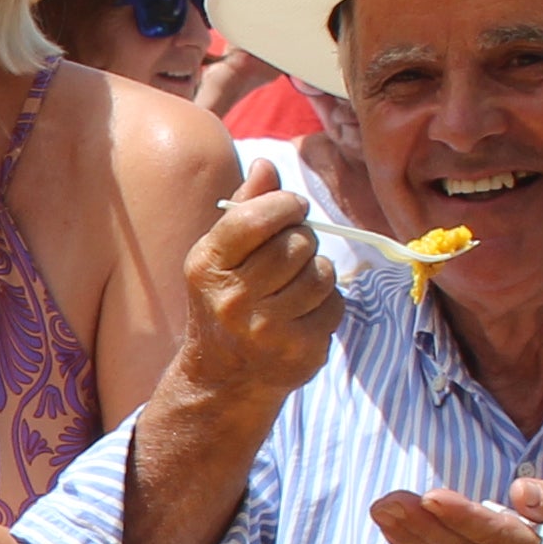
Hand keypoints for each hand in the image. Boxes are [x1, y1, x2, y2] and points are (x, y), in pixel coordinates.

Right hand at [174, 157, 338, 407]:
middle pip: (297, 242)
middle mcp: (233, 298)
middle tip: (291, 255)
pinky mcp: (299, 350)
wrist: (224, 378)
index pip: (255, 216)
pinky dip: (327, 303)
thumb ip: (245, 208)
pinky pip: (334, 304)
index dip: (284, 204)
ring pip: (321, 272)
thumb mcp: (222, 255)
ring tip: (296, 287)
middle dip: (302, 240)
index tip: (292, 208)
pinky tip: (303, 314)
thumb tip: (267, 164)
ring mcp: (266, 329)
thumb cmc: (226, 301)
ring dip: (317, 273)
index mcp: (207, 266)